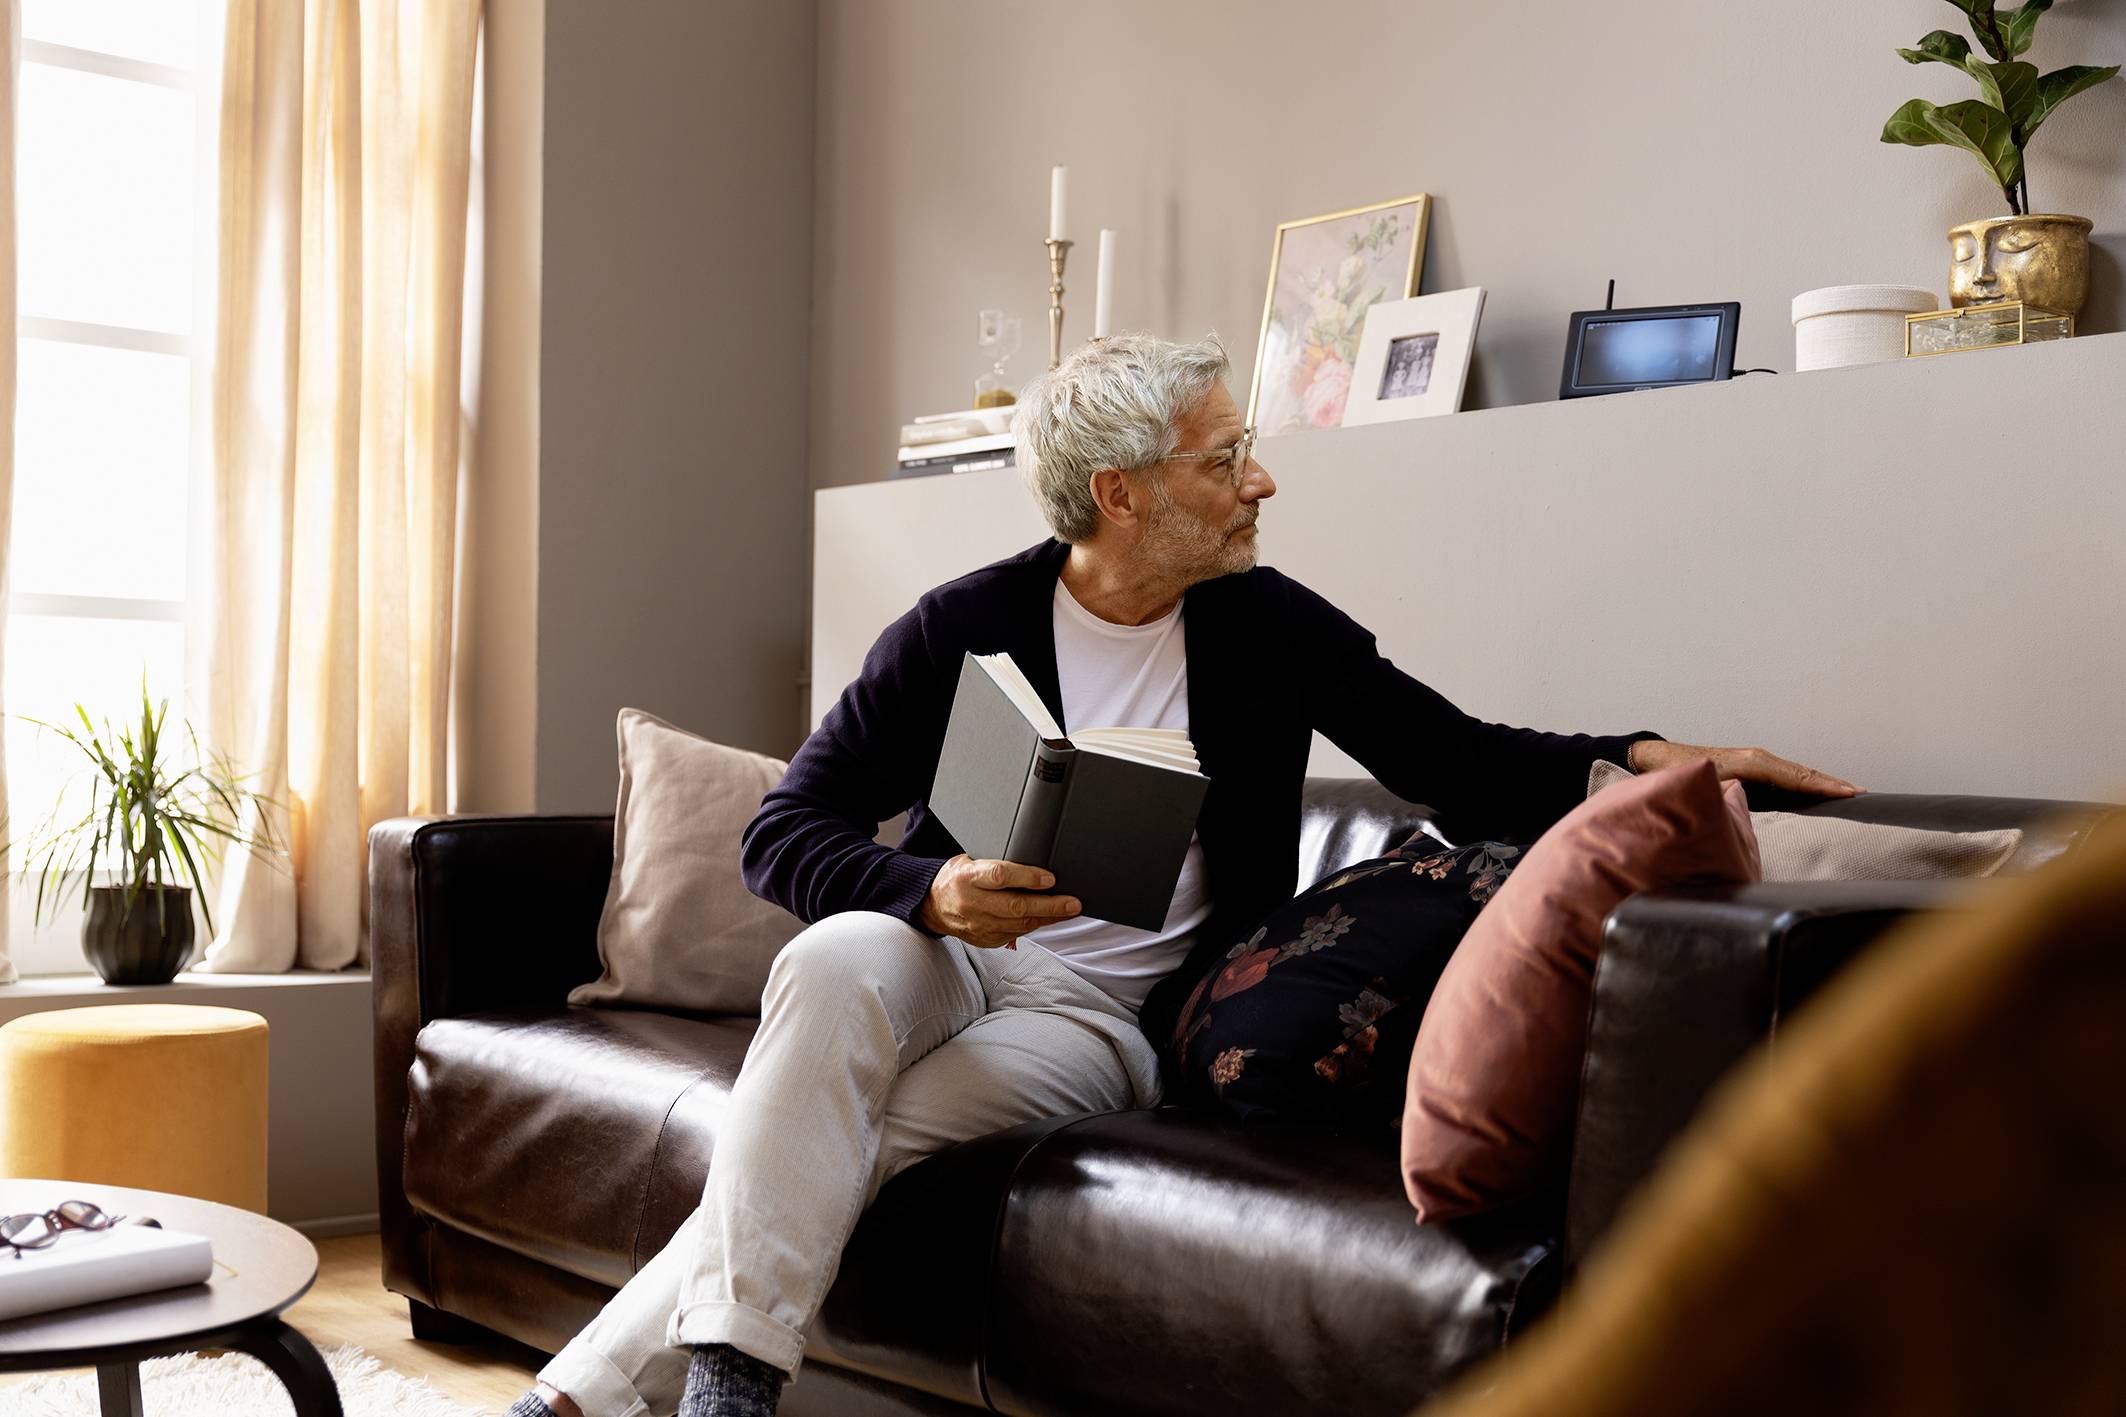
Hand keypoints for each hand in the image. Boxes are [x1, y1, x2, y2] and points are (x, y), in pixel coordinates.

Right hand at [918, 854, 1081, 949]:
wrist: (933, 905)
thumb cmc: (959, 878)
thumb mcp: (972, 862)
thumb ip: (997, 866)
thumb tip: (1036, 868)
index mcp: (968, 878)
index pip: (1000, 877)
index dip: (1027, 877)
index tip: (1050, 878)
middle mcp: (972, 904)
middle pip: (1016, 906)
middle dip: (1049, 905)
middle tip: (1073, 903)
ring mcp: (978, 925)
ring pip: (1020, 924)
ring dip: (1049, 918)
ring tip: (1070, 911)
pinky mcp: (985, 940)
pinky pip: (1016, 934)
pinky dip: (1035, 925)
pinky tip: (1049, 919)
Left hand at [1628, 739, 1863, 796]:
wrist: (1660, 760)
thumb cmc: (1681, 776)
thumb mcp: (1708, 789)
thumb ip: (1731, 799)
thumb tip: (1749, 812)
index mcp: (1754, 763)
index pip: (1798, 776)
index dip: (1825, 786)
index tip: (1852, 793)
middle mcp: (1759, 759)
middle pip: (1804, 773)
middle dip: (1833, 784)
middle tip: (1864, 795)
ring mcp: (1757, 763)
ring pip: (1797, 775)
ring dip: (1822, 784)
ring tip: (1850, 795)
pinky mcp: (1753, 771)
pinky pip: (1786, 779)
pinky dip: (1805, 785)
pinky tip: (1818, 795)